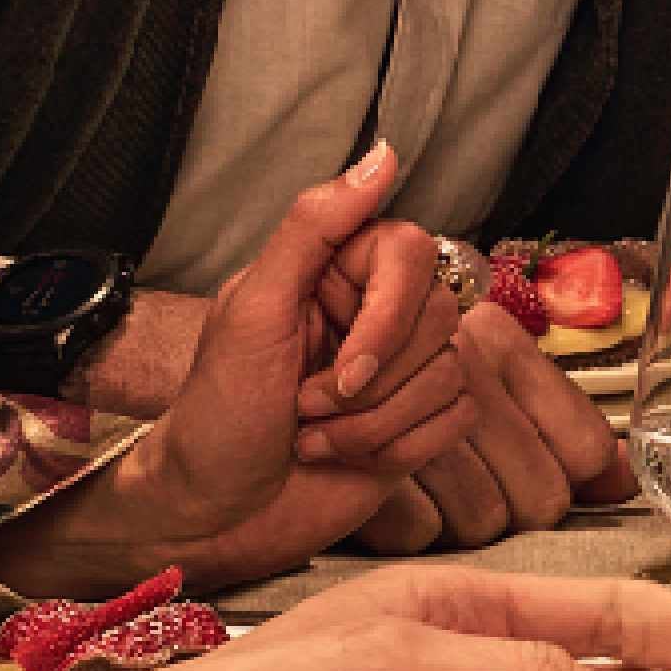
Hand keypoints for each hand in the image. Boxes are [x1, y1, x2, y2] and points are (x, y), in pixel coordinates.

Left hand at [48, 144, 454, 567]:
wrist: (213, 515)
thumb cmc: (217, 412)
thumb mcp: (252, 311)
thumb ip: (314, 228)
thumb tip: (383, 154)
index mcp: (335, 273)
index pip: (413, 252)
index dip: (387, 316)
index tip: (341, 368)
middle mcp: (376, 314)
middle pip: (438, 317)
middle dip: (368, 384)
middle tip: (303, 405)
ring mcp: (402, 371)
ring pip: (450, 374)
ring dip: (373, 425)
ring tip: (312, 437)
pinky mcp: (421, 425)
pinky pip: (456, 421)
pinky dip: (398, 451)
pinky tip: (344, 459)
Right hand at [305, 289, 638, 546]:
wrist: (254, 405)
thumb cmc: (372, 399)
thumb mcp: (470, 388)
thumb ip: (548, 426)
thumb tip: (620, 479)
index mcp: (499, 342)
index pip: (583, 443)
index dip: (577, 485)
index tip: (558, 496)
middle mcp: (465, 361)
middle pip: (542, 497)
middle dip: (511, 516)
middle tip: (471, 501)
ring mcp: (415, 406)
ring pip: (484, 523)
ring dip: (453, 527)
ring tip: (422, 496)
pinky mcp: (369, 456)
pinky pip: (421, 533)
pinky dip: (405, 534)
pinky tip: (387, 504)